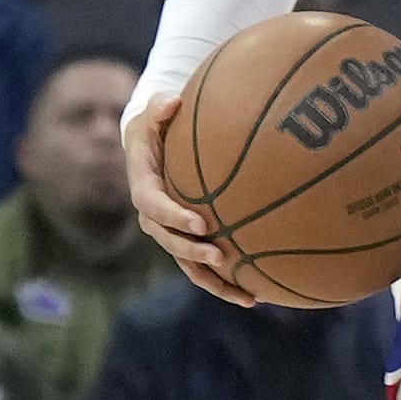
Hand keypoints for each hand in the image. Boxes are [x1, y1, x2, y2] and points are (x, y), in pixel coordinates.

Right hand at [126, 96, 252, 306]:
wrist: (151, 148)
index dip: (174, 216)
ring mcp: (169, 233)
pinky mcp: (186, 242)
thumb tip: (171, 102)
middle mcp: (153, 217)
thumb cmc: (156, 127)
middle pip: (169, 241)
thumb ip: (160, 108)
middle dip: (193, 252)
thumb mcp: (152, 113)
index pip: (154, 206)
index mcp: (143, 187)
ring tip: (247, 297)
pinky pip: (203, 268)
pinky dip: (226, 282)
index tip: (201, 222)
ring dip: (214, 282)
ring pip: (188, 264)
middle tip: (220, 257)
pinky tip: (257, 295)